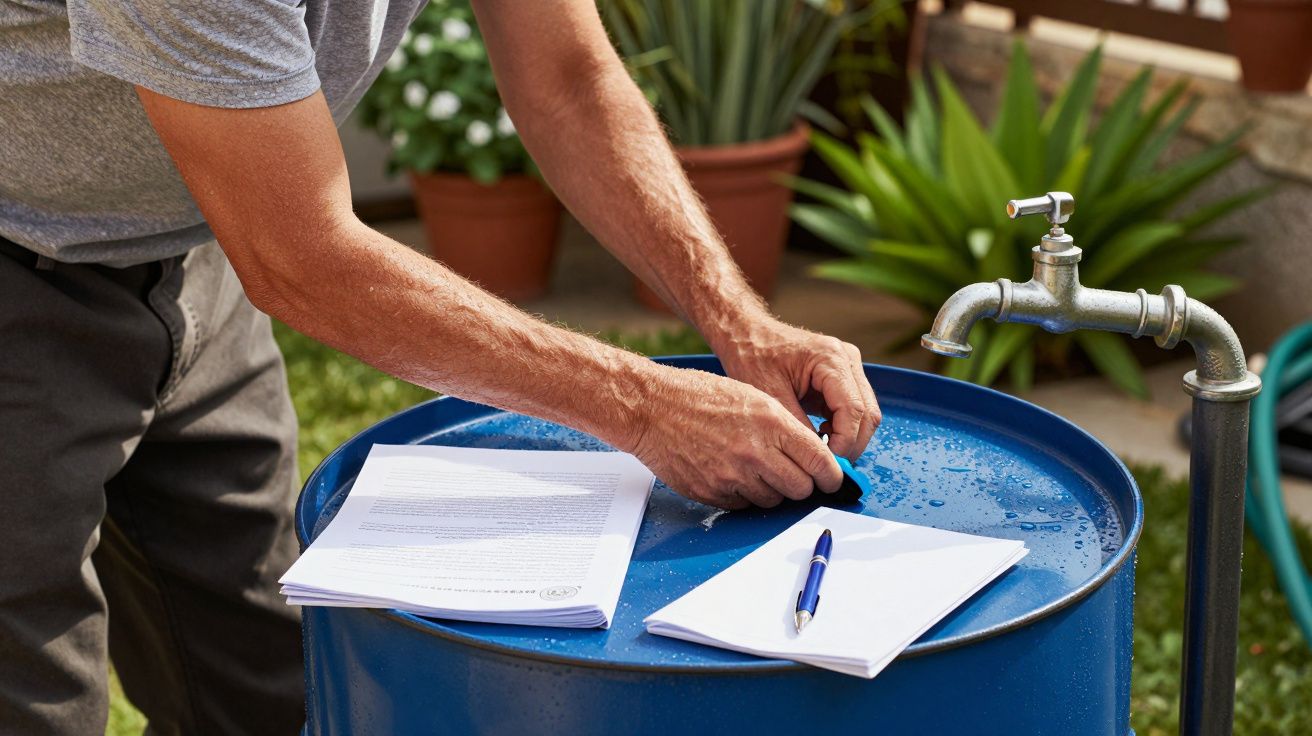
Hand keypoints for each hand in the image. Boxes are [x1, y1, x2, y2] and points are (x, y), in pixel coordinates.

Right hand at [627, 367, 844, 509]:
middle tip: (795, 474)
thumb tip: (813, 455)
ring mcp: (733, 476)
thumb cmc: (699, 396)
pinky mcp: (713, 493)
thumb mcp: (752, 396)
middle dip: (803, 484)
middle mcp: (756, 452)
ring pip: (773, 500)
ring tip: (755, 467)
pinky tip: (732, 473)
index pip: (820, 462)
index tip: (832, 478)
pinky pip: (744, 505)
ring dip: (772, 490)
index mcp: (771, 422)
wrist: (652, 408)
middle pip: (801, 488)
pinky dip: (744, 494)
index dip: (831, 475)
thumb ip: (785, 426)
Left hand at [713, 318, 880, 461]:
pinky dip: (843, 428)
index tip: (829, 463)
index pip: (854, 409)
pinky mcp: (843, 376)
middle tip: (828, 465)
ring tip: (821, 450)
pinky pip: (854, 409)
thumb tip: (817, 459)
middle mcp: (846, 359)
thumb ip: (797, 426)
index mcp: (830, 358)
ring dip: (849, 437)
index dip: (845, 442)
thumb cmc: (753, 356)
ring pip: (866, 413)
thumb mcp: (770, 395)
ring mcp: (848, 367)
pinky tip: (821, 436)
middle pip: (867, 413)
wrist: (747, 335)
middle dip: (851, 444)